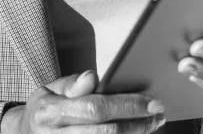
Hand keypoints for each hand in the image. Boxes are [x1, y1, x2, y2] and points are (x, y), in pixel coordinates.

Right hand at [0, 70, 166, 133]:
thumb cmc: (43, 110)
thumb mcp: (49, 90)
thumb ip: (72, 84)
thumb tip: (93, 77)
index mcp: (50, 112)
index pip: (95, 109)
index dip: (127, 106)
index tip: (152, 102)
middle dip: (138, 125)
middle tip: (159, 115)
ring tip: (151, 125)